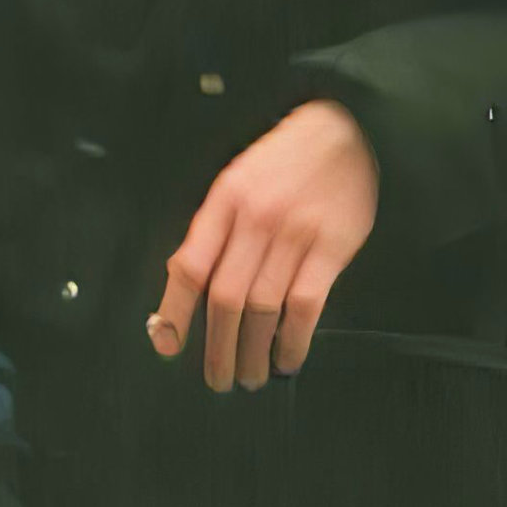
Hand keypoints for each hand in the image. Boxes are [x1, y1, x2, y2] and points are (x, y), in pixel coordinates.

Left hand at [149, 99, 377, 392]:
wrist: (340, 128)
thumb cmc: (280, 161)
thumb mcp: (235, 180)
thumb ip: (214, 229)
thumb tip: (185, 281)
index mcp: (223, 203)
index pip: (190, 265)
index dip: (175, 310)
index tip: (166, 344)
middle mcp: (255, 221)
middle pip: (226, 296)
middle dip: (217, 346)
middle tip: (216, 378)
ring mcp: (295, 235)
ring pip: (264, 307)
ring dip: (253, 351)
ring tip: (250, 377)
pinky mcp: (333, 247)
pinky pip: (307, 305)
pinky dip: (294, 339)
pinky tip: (287, 359)